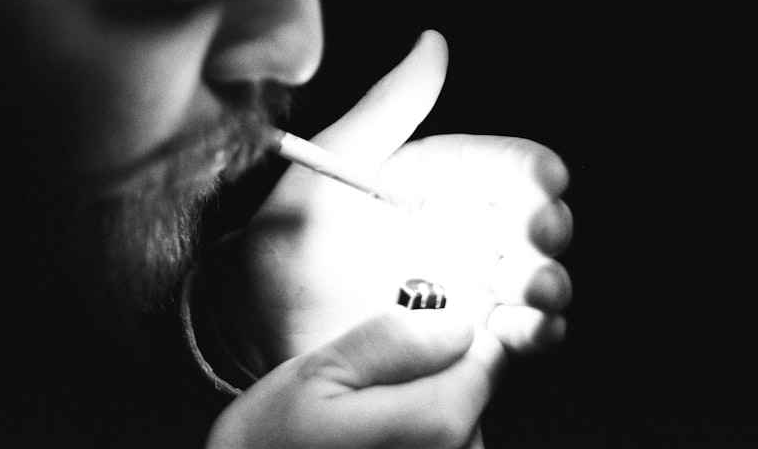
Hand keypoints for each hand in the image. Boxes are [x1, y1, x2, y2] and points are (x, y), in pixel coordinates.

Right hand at [208, 308, 497, 448]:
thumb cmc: (271, 445)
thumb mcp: (317, 374)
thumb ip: (392, 342)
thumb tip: (458, 322)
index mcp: (436, 425)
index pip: (486, 358)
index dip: (447, 337)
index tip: (403, 342)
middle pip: (473, 396)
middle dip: (429, 379)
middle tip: (364, 390)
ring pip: (459, 429)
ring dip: (418, 417)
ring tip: (361, 427)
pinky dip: (410, 442)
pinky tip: (368, 447)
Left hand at [220, 30, 572, 368]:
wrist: (259, 322)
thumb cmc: (289, 234)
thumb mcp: (334, 163)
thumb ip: (388, 108)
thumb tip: (434, 42)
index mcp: (440, 182)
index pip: (506, 167)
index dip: (534, 173)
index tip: (543, 182)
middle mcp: (463, 232)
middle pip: (534, 222)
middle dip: (546, 228)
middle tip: (536, 237)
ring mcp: (468, 288)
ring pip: (535, 278)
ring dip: (547, 281)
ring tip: (533, 289)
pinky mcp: (464, 340)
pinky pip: (518, 336)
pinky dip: (536, 333)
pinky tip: (529, 328)